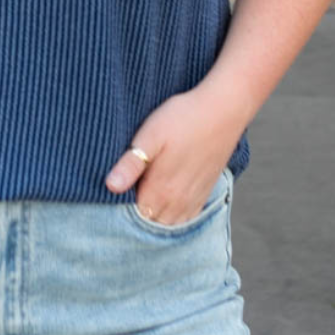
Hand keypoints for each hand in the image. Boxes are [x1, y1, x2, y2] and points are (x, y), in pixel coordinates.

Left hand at [104, 87, 240, 224]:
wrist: (223, 110)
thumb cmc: (183, 118)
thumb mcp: (150, 135)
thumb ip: (131, 163)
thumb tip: (111, 186)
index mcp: (160, 190)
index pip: (132, 218)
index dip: (119, 209)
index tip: (112, 195)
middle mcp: (178, 202)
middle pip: (149, 224)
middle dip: (135, 217)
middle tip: (125, 196)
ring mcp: (193, 200)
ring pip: (167, 225)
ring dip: (154, 218)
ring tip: (143, 199)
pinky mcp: (204, 194)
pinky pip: (186, 220)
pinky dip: (173, 218)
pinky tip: (164, 203)